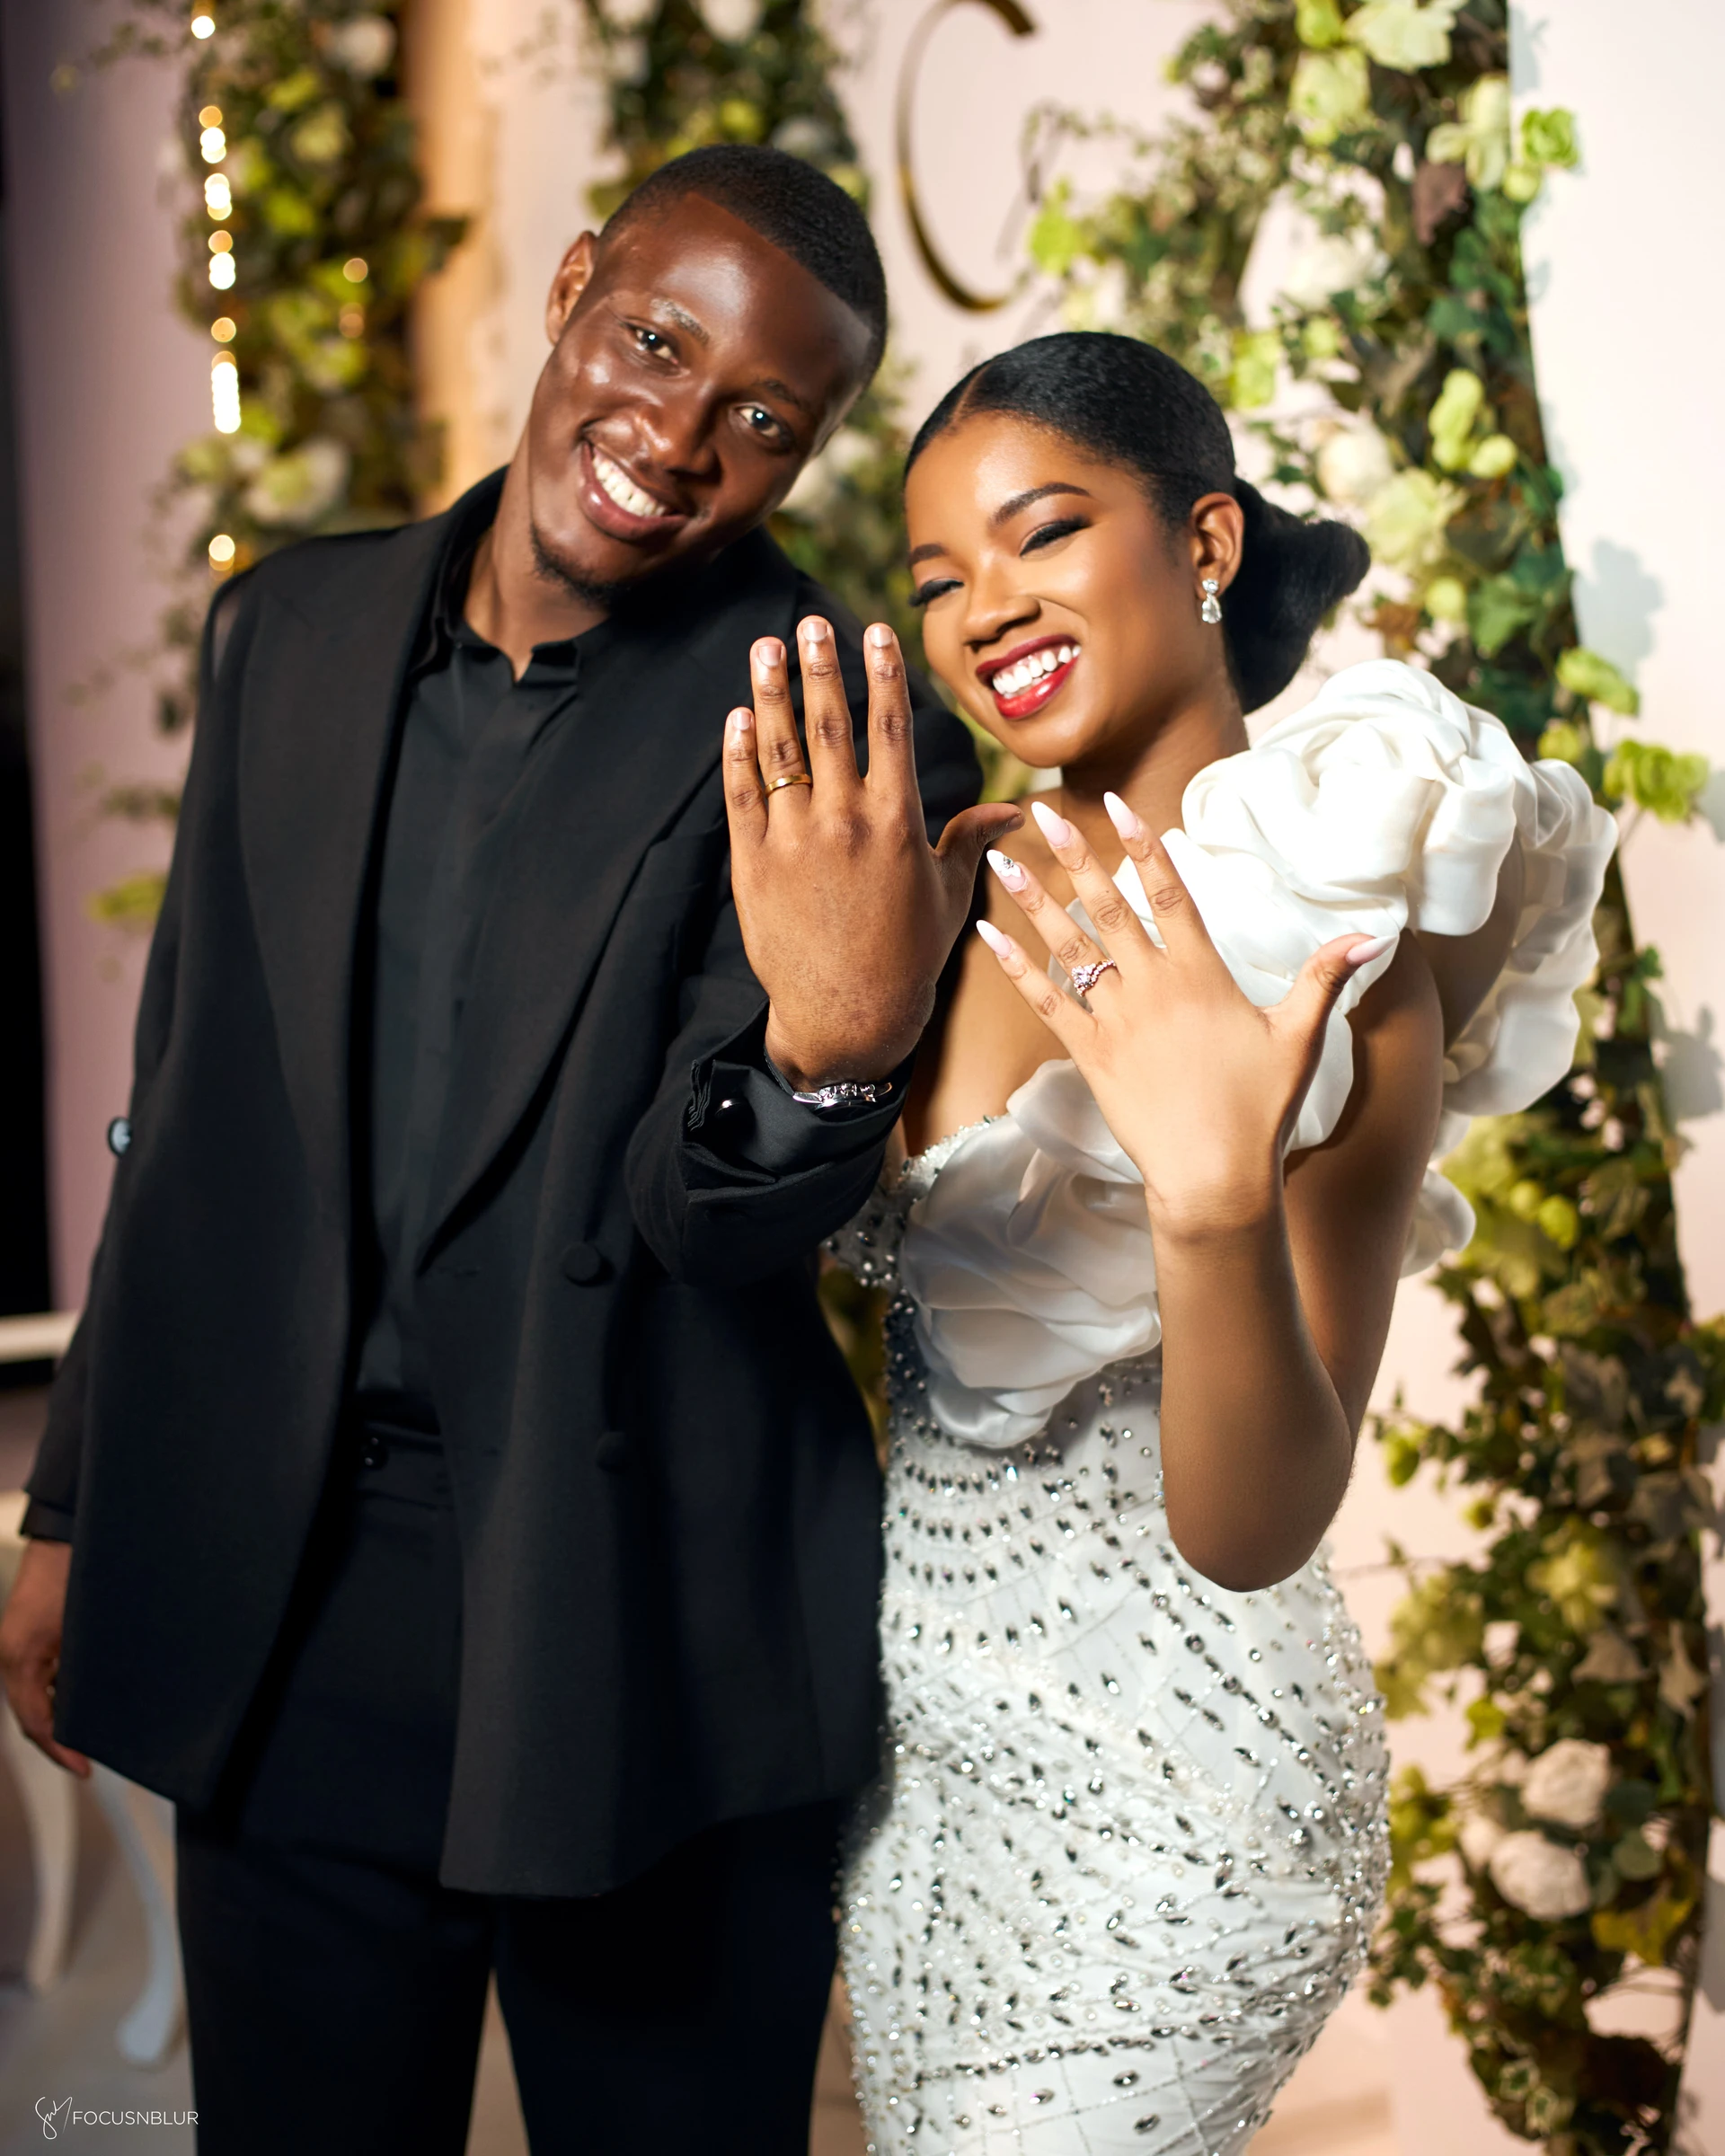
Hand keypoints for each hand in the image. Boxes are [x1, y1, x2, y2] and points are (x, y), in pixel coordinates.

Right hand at [0, 1538, 90, 1776]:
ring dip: (57, 1719)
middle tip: (87, 1760)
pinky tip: (82, 1703)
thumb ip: (85, 1670)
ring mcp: (18, 1648)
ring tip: (87, 1739)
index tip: (85, 1768)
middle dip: (58, 1741)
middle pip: (32, 1716)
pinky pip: (39, 1679)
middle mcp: (13, 1658)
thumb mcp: (85, 1629)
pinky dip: (57, 1695)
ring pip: (35, 1699)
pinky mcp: (30, 1638)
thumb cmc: (77, 1572)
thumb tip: (98, 1707)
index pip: (37, 1723)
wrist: (68, 1531)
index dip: (60, 1750)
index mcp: (21, 1660)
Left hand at [724, 617, 1021, 1089]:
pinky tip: (739, 717)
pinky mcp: (753, 866)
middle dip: (819, 667)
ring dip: (770, 693)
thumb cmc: (907, 958)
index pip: (888, 729)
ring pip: (778, 751)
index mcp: (896, 823)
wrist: (850, 1017)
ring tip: (765, 648)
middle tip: (810, 623)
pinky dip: (738, 753)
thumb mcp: (949, 897)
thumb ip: (971, 840)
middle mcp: (843, 823)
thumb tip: (1016, 812)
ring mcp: (793, 842)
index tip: (874, 631)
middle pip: (828, 726)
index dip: (881, 674)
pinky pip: (743, 796)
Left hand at [978, 796, 1385, 1233]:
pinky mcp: (1090, 1056)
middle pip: (1108, 907)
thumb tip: (1375, 933)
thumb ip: (1325, 977)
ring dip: (1033, 901)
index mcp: (1202, 974)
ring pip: (1069, 947)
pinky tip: (991, 937)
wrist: (1213, 1177)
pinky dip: (1017, 969)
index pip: (1168, 893)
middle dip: (1073, 855)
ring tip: (1001, 861)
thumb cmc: (1261, 1109)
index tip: (1116, 805)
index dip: (1143, 846)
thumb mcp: (1301, 1037)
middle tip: (1039, 814)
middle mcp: (1153, 987)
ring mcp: (1116, 1020)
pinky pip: (1046, 1003)